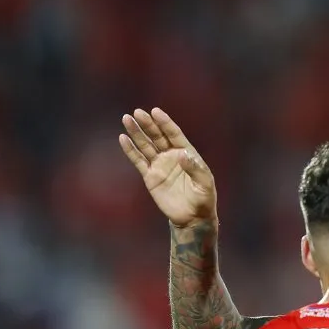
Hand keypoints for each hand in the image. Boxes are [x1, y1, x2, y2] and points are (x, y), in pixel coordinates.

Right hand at [119, 107, 216, 226]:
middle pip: (157, 136)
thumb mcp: (204, 183)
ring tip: (126, 119)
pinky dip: (131, 150)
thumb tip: (182, 154)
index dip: (165, 123)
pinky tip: (123, 139)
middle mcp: (171, 156)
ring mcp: (159, 165)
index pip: (174, 134)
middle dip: (148, 124)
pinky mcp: (150, 176)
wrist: (192, 217)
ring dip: (136, 133)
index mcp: (186, 153)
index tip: (155, 111)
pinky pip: (138, 161)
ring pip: (146, 145)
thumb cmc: (203, 199)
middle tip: (137, 112)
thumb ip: (195, 168)